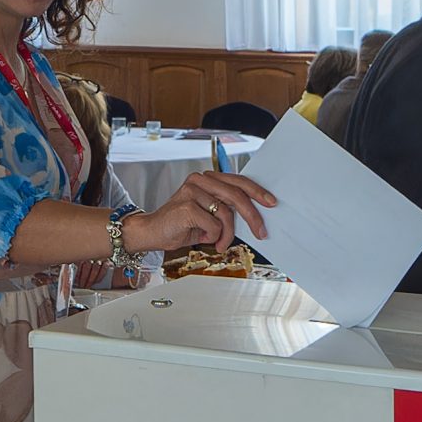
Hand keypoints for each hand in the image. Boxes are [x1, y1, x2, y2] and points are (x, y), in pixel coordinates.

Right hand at [126, 171, 276, 253]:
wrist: (151, 233)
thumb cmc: (180, 225)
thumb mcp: (208, 215)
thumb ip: (226, 209)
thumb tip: (252, 216)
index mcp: (206, 179)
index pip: (238, 181)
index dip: (257, 192)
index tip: (271, 202)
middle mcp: (199, 180)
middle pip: (236, 195)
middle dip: (252, 216)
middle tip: (261, 231)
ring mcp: (192, 191)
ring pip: (226, 213)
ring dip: (226, 234)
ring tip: (219, 243)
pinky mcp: (186, 206)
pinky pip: (213, 225)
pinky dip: (212, 237)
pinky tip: (203, 238)